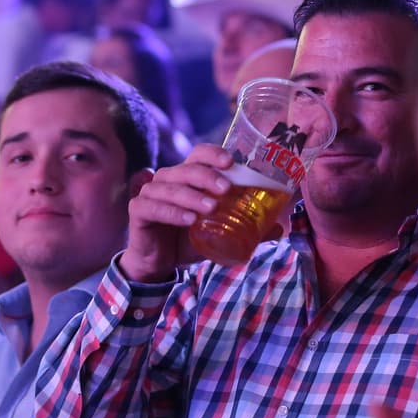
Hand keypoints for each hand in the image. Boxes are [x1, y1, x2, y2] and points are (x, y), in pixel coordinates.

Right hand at [119, 144, 234, 281]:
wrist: (160, 262)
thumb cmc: (189, 239)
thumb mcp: (220, 232)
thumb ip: (247, 228)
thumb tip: (279, 228)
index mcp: (188, 177)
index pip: (198, 154)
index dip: (213, 154)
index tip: (231, 163)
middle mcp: (167, 179)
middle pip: (186, 169)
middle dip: (207, 176)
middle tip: (226, 189)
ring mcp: (150, 193)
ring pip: (169, 188)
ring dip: (191, 196)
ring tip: (211, 208)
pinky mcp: (138, 211)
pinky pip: (152, 207)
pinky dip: (171, 212)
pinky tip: (188, 220)